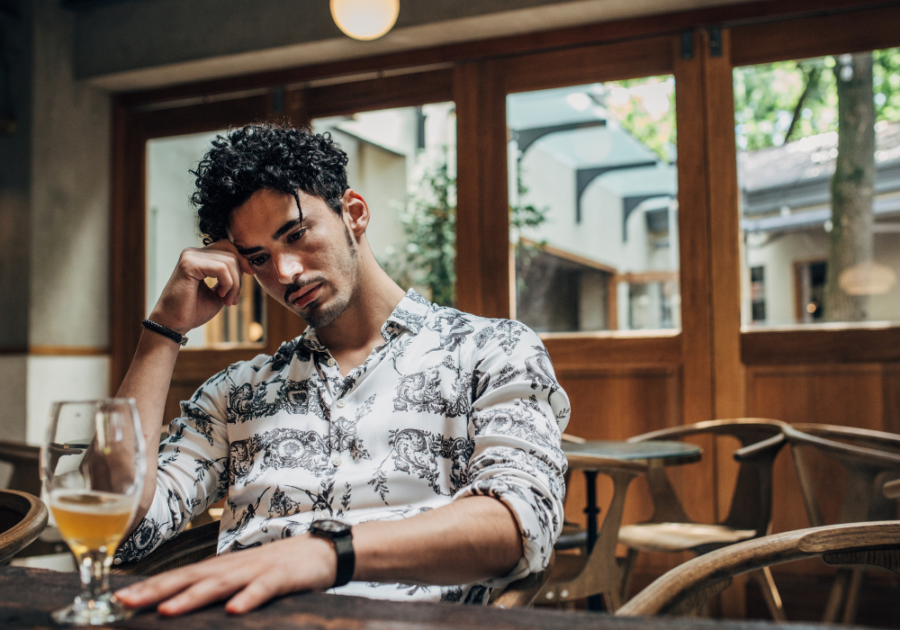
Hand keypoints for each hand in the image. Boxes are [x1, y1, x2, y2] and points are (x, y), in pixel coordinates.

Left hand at [115, 534, 336, 615]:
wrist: (322, 551)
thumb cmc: (278, 567)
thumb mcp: (241, 576)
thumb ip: (214, 588)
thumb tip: (177, 603)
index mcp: (221, 568)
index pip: (179, 576)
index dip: (150, 588)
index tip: (118, 600)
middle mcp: (233, 566)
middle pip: (191, 578)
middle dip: (158, 591)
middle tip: (126, 603)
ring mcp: (257, 571)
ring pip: (220, 584)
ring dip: (193, 596)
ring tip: (168, 611)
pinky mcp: (282, 578)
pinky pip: (263, 590)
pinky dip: (248, 598)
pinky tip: (234, 610)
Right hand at [149, 241, 253, 334]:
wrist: (173, 324)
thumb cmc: (193, 311)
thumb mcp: (219, 292)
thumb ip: (231, 278)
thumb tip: (247, 266)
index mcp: (199, 257)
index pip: (228, 247)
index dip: (242, 260)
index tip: (250, 275)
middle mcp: (193, 253)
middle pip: (231, 252)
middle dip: (239, 276)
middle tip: (233, 298)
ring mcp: (190, 257)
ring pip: (229, 261)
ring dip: (234, 284)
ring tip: (227, 300)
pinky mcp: (189, 264)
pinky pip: (221, 268)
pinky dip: (228, 283)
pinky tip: (221, 295)